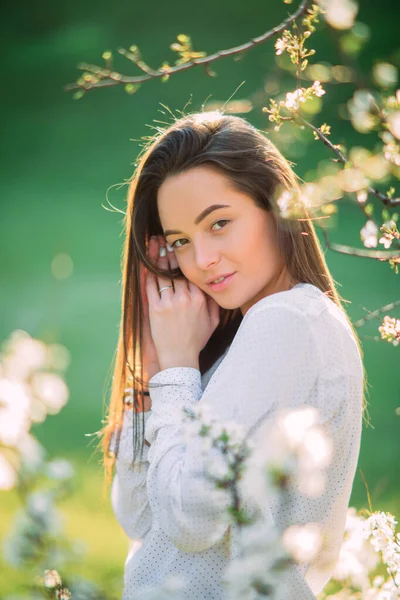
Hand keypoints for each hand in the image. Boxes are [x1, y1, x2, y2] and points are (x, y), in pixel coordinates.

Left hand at [145, 236, 219, 370]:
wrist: (179, 358)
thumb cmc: (196, 341)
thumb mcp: (213, 322)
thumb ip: (214, 303)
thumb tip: (215, 288)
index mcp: (200, 299)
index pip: (192, 274)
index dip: (185, 260)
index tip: (181, 248)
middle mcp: (186, 298)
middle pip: (177, 270)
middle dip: (171, 254)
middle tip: (166, 240)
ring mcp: (169, 303)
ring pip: (163, 275)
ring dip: (158, 258)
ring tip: (155, 245)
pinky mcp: (155, 309)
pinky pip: (150, 286)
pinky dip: (147, 273)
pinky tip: (146, 263)